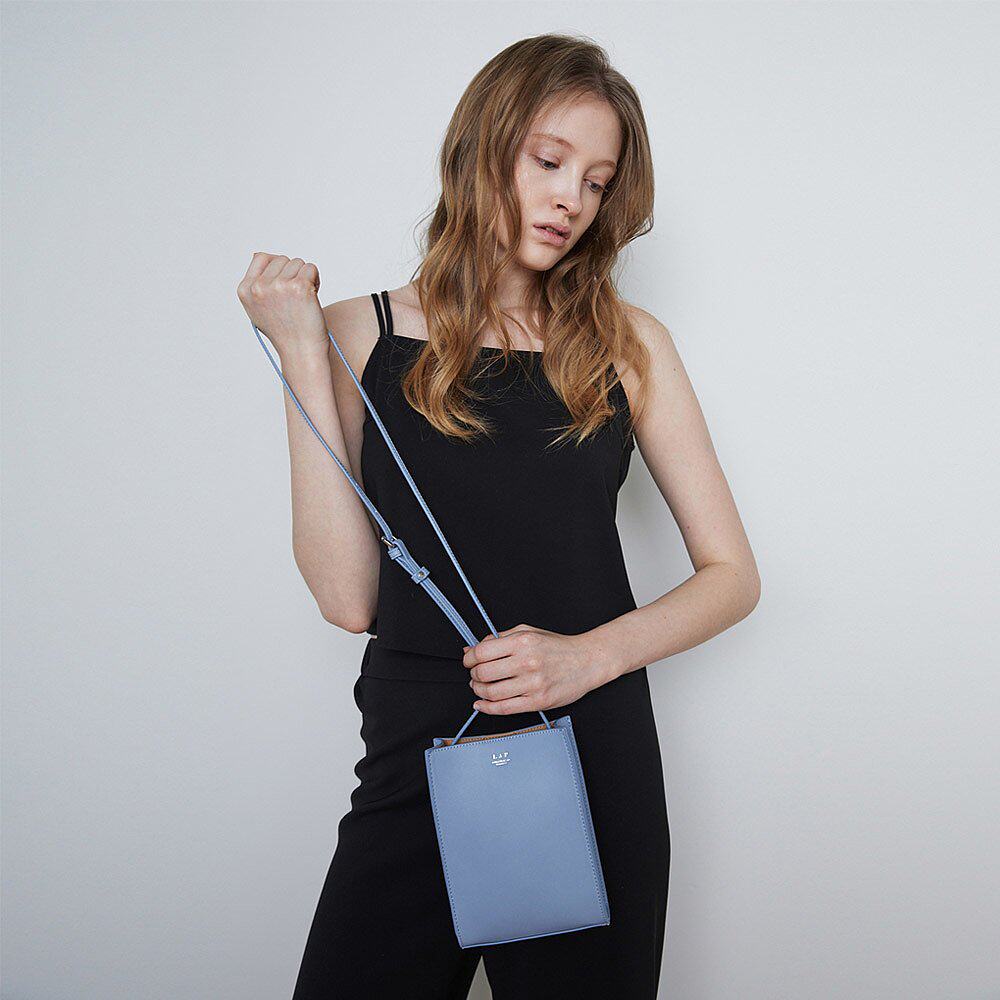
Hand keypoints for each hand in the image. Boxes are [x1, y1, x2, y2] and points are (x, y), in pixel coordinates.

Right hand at [236, 252, 328, 356]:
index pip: (261, 257)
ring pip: (298, 262)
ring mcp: (278, 286)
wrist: (301, 352)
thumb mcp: (259, 308)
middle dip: (293, 273)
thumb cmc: (285, 332)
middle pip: (282, 259)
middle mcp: (259, 287)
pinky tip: (312, 298)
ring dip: (305, 277)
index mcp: (245, 290)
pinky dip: (315, 281)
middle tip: (296, 297)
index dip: (277, 269)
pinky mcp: (299, 286)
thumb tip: (259, 254)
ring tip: (303, 299)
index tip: (284, 287)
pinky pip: (311, 269)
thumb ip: (256, 283)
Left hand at [462, 624, 618, 714]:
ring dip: (478, 691)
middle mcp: (527, 662)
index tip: (468, 661)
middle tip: (475, 674)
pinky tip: (481, 704)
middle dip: (473, 675)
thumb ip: (499, 638)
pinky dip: (487, 708)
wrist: (587, 661)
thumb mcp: (528, 632)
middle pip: (483, 673)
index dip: (469, 658)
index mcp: (522, 642)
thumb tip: (472, 648)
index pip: (482, 652)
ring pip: (491, 692)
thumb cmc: (558, 646)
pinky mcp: (538, 701)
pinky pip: (505, 708)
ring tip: (479, 687)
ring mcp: (533, 684)